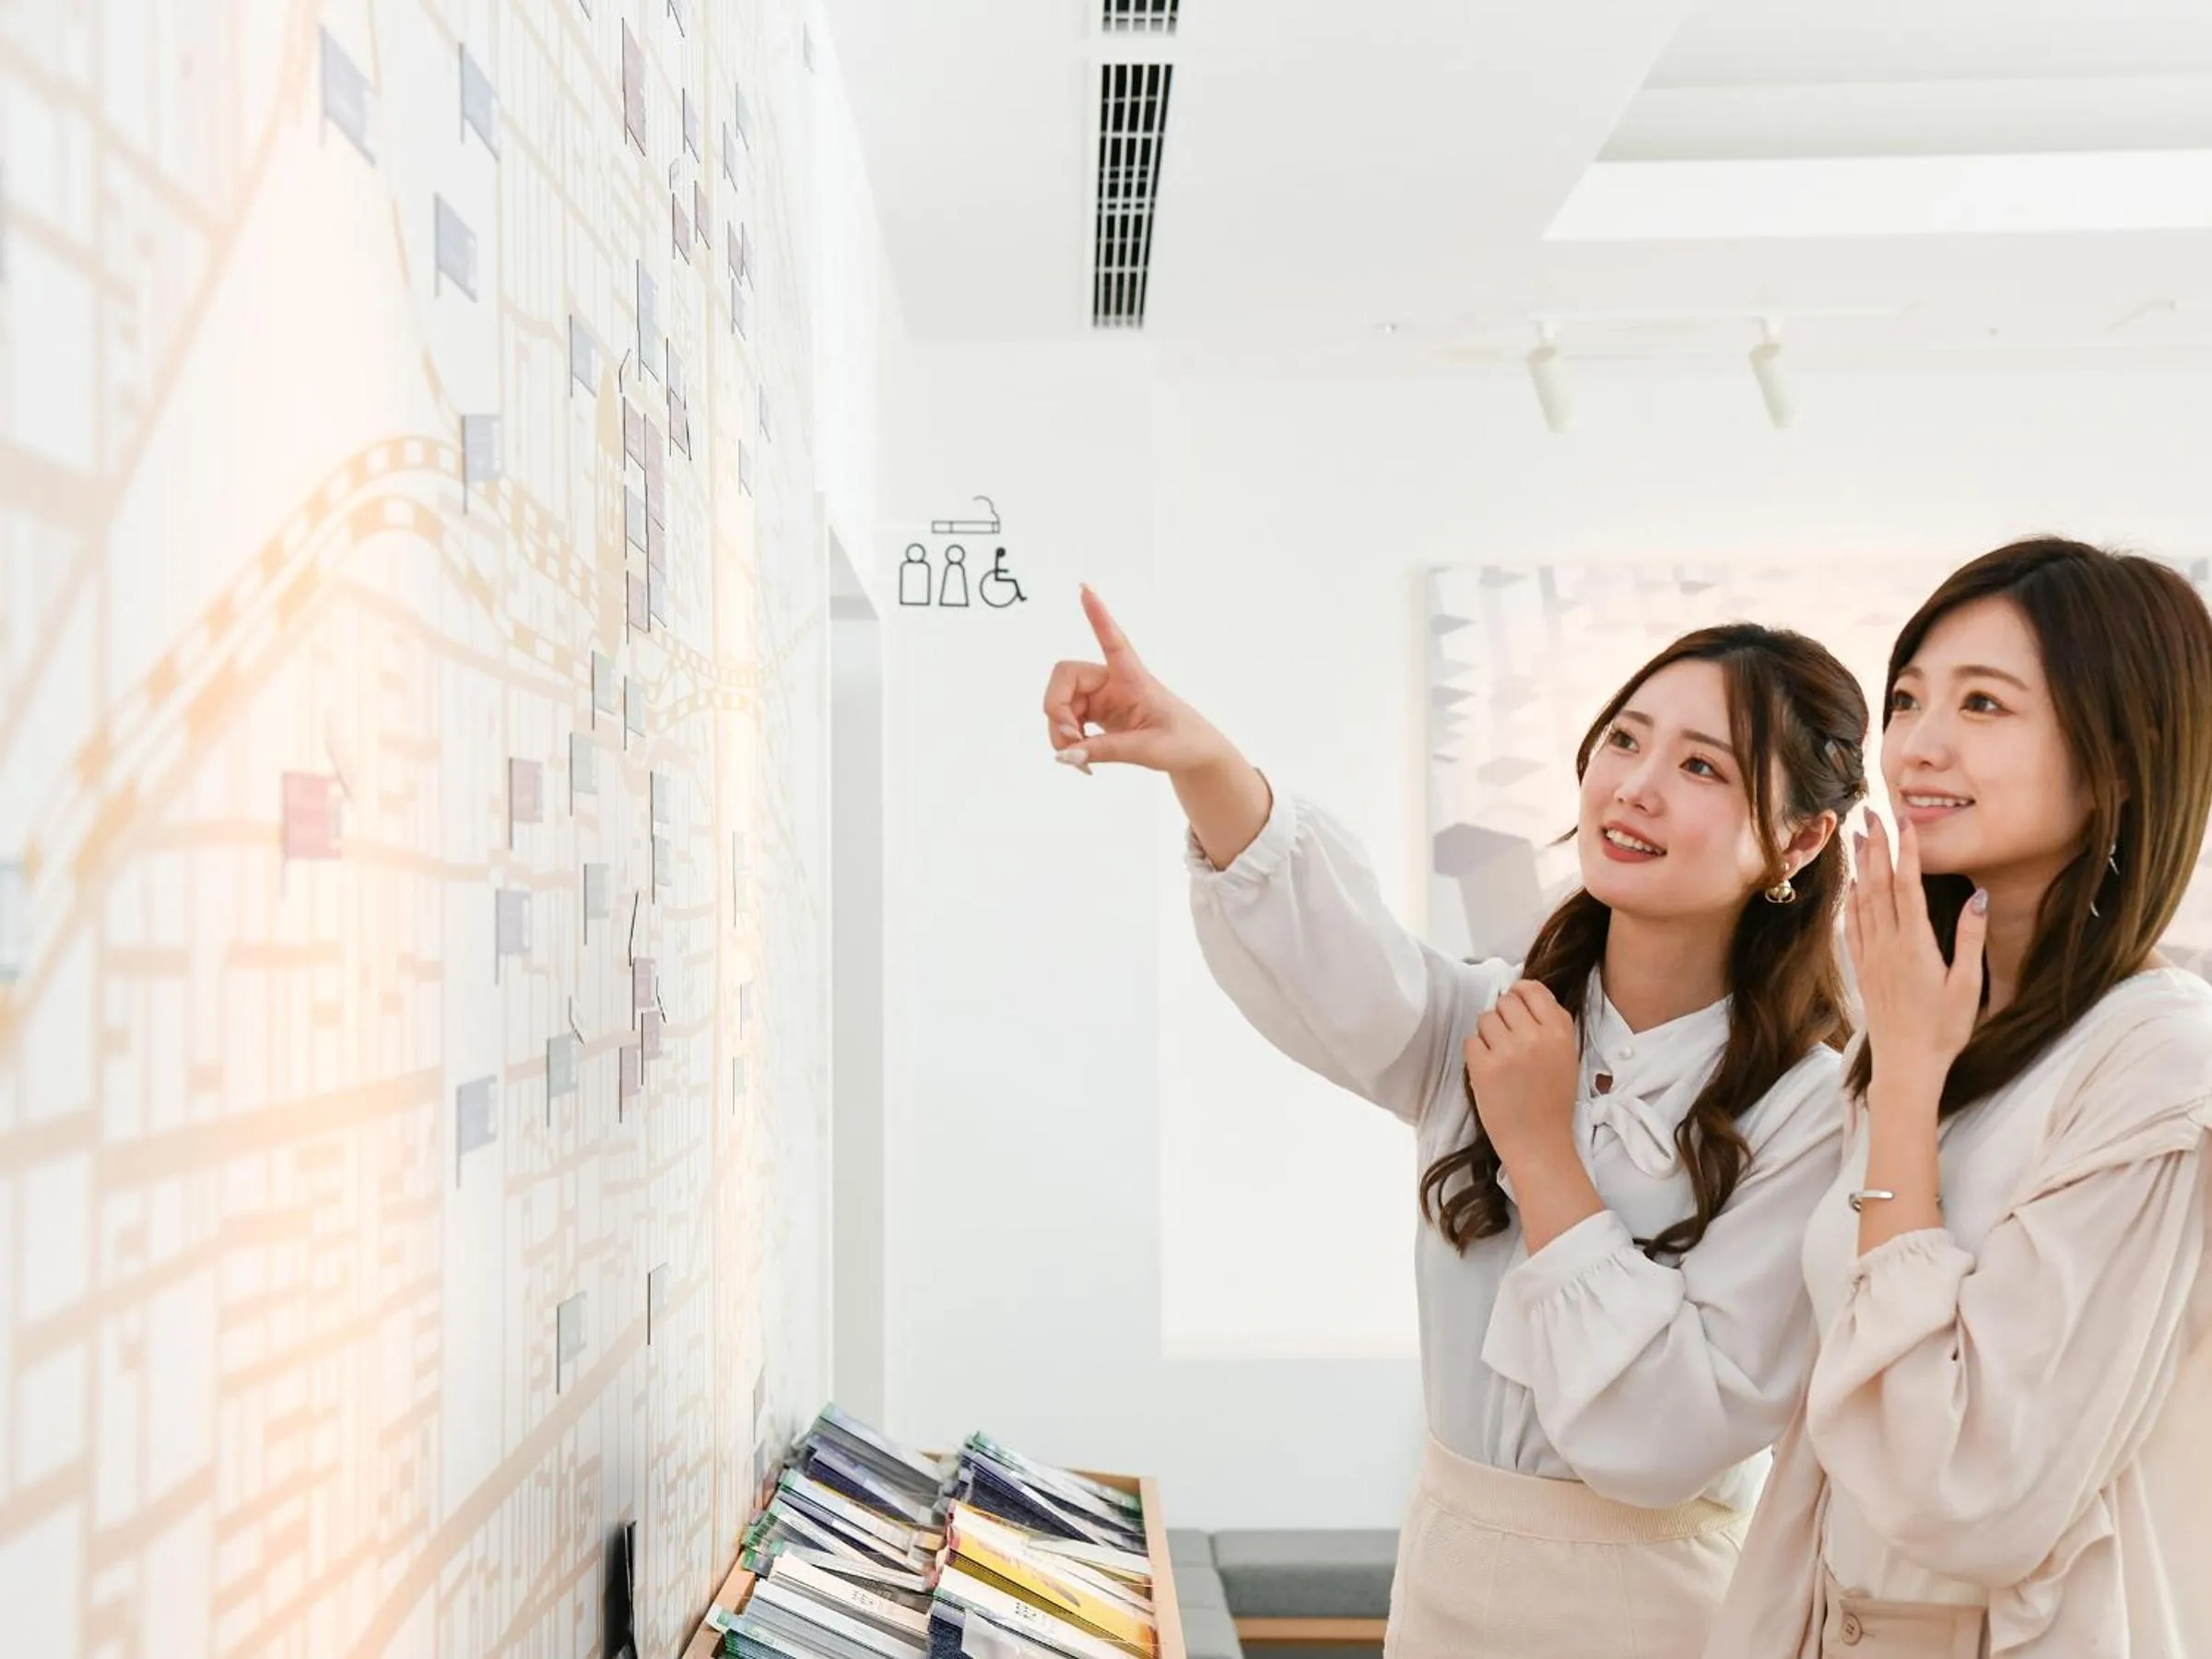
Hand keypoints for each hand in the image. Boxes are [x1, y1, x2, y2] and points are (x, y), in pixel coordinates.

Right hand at [1042, 587, 1232, 774]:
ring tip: (1078, 762)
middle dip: (1056, 710)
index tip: (1084, 588)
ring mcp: (1102, 698)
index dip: (1098, 617)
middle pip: (1065, 677)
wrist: (1194, 756)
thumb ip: (1105, 751)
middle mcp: (1113, 682)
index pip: (1114, 642)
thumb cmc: (1183, 743)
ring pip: (1060, 703)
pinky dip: (1068, 743)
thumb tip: (1064, 755)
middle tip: (1070, 742)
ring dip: (1060, 733)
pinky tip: (1080, 761)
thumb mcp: (1148, 749)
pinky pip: (1067, 722)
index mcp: (1134, 679)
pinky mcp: (1097, 714)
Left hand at [1464, 980, 1580, 1163]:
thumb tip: (1524, 996)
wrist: (1539, 1143)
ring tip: (1499, 1058)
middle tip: (1507, 1039)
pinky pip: (1471, 1041)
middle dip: (1502, 1016)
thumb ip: (1551, 1024)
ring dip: (1488, 1034)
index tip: (1514, 1001)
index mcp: (1560, 1032)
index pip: (1533, 989)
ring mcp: (1508, 1051)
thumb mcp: (1567, 1056)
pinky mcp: (1484, 1067)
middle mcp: (1535, 1037)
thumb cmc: (1552, 1102)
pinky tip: (1489, 1070)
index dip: (1519, 992)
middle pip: (1505, 1001)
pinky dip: (1476, 1053)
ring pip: (1485, 1018)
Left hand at [1845, 812, 1987, 1090]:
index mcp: (1914, 945)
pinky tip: (1851, 884)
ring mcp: (1870, 956)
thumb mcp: (1968, 985)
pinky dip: (1851, 899)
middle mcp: (1886, 945)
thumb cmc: (1944, 1029)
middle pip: (1878, 885)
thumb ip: (1970, 938)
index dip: (1905, 851)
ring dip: (1860, 865)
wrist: (1905, 1066)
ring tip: (1857, 835)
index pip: (1907, 886)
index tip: (1903, 821)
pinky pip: (1852, 925)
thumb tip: (1979, 897)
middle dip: (1875, 846)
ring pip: (1862, 901)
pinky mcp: (1862, 969)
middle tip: (1870, 812)